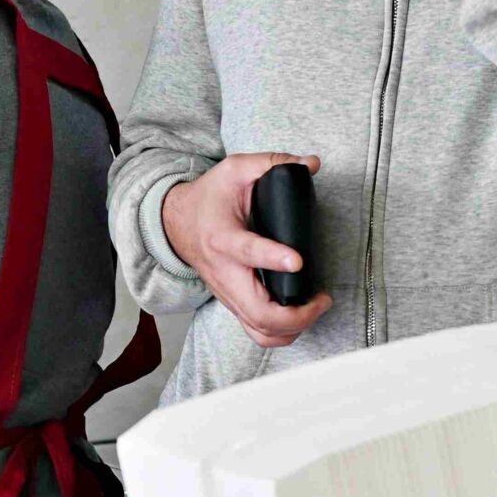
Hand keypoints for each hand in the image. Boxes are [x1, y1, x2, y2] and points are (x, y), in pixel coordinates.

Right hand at [162, 153, 332, 348]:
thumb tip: (310, 163)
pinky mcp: (232, 303)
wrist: (175, 224)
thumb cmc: (207, 199)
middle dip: (295, 315)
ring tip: (315, 308)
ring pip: (258, 330)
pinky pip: (256, 332)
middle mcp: (224, 272)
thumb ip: (272, 163)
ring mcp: (227, 293)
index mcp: (223, 237)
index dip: (273, 258)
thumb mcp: (234, 170)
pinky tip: (300, 318)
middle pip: (257, 312)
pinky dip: (281, 333)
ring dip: (291, 329)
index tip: (297, 260)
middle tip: (321, 298)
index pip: (248, 252)